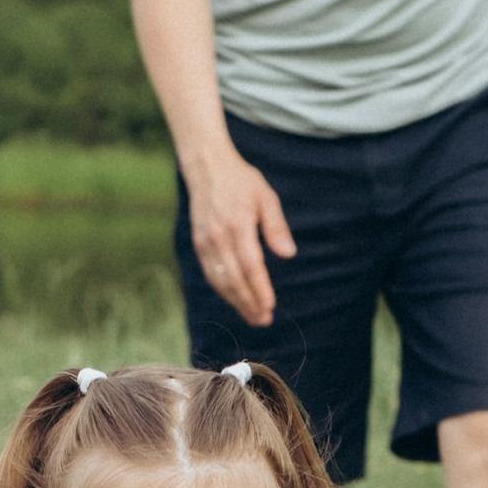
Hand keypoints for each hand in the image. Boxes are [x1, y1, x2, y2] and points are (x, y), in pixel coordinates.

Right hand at [186, 147, 295, 326]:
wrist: (207, 168)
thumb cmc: (242, 182)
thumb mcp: (266, 197)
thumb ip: (276, 227)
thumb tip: (288, 254)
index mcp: (238, 224)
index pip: (250, 264)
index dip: (260, 288)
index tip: (270, 306)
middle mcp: (218, 236)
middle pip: (235, 278)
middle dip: (249, 303)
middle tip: (263, 319)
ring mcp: (205, 242)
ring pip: (221, 280)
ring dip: (236, 302)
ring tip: (252, 316)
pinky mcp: (199, 244)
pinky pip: (211, 273)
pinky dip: (223, 290)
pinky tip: (235, 300)